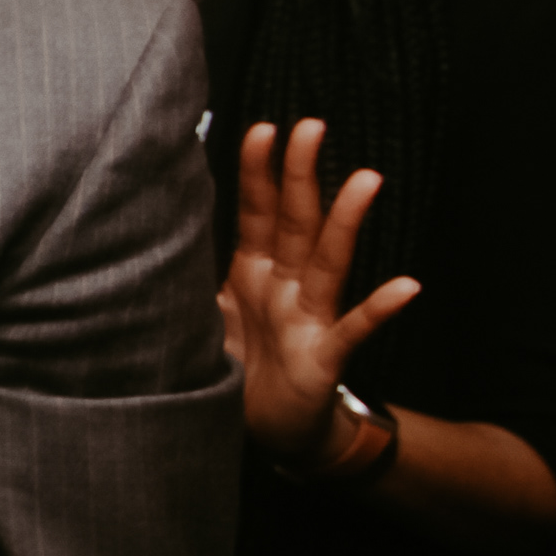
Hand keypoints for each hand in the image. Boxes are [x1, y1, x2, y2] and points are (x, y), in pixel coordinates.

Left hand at [217, 118, 419, 468]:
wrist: (267, 430)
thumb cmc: (237, 364)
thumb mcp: (205, 313)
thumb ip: (194, 274)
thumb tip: (149, 230)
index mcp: (252, 272)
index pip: (256, 212)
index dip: (257, 172)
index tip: (260, 127)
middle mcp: (284, 286)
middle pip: (295, 221)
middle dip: (301, 174)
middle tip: (310, 125)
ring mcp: (308, 319)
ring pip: (328, 262)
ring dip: (347, 222)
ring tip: (366, 180)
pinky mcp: (323, 357)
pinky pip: (353, 330)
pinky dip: (379, 309)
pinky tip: (406, 286)